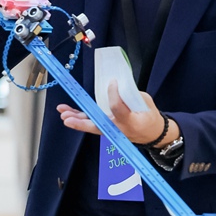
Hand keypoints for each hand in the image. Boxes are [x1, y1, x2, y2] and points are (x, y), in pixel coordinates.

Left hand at [57, 81, 179, 145]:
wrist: (152, 133)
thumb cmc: (149, 117)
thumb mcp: (146, 102)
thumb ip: (130, 95)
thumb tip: (114, 85)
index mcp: (131, 122)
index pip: (118, 109)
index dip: (113, 94)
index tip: (112, 82)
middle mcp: (118, 129)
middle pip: (97, 126)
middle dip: (80, 122)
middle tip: (67, 118)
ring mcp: (112, 131)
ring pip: (91, 126)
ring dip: (75, 119)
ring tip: (62, 113)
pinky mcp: (107, 128)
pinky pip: (92, 124)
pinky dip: (80, 119)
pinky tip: (68, 114)